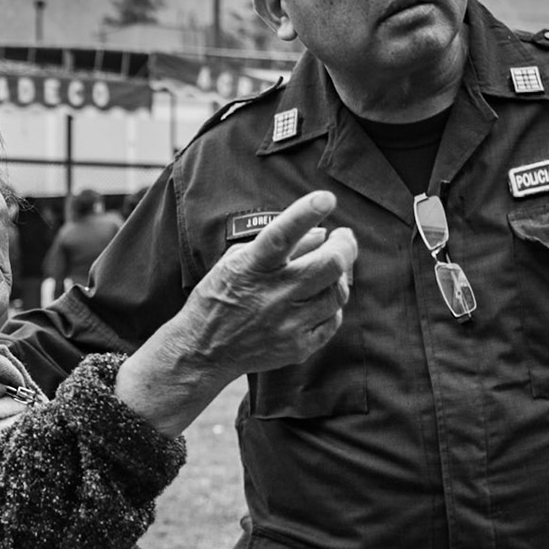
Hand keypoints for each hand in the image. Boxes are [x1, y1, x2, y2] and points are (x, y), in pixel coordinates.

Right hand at [115, 190, 357, 435]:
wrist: (203, 351)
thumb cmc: (219, 297)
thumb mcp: (236, 261)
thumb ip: (278, 245)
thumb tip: (321, 234)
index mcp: (250, 268)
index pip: (281, 235)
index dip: (305, 214)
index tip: (327, 198)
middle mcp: (271, 296)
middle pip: (328, 266)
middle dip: (345, 247)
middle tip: (343, 239)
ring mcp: (286, 324)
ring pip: (336, 294)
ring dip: (338, 277)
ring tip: (329, 271)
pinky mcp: (297, 347)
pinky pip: (332, 321)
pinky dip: (331, 306)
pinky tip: (319, 300)